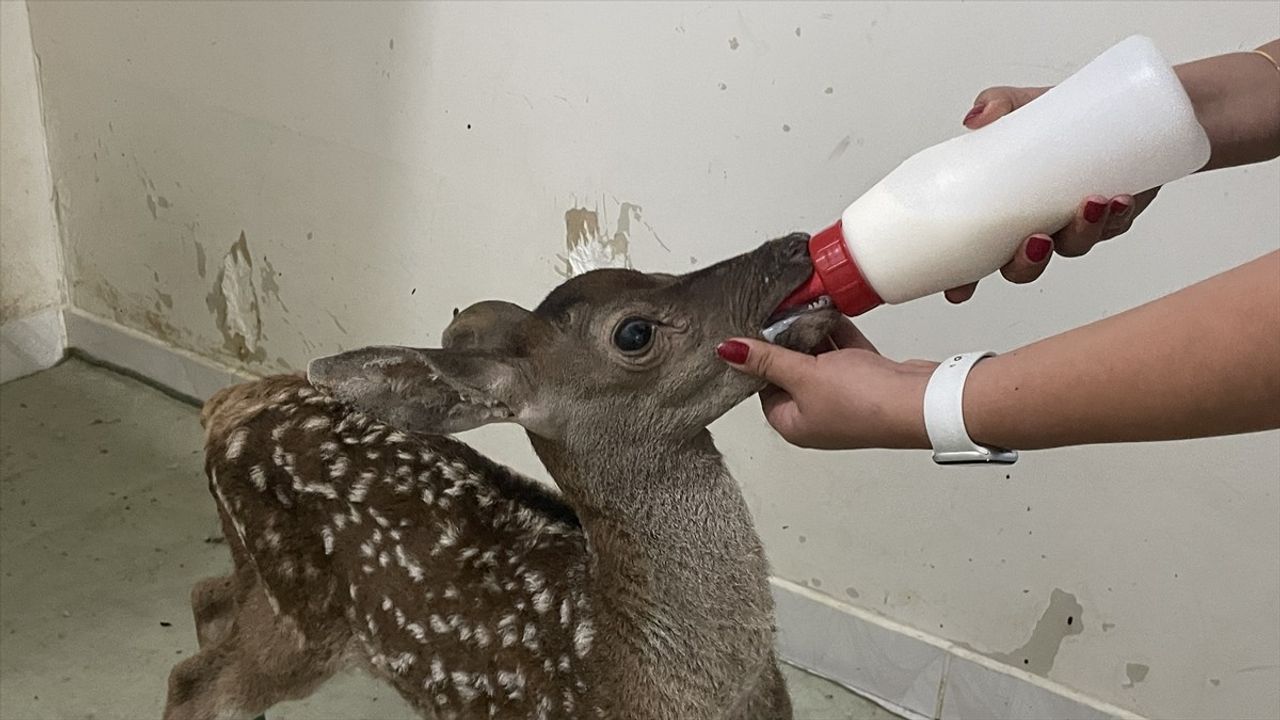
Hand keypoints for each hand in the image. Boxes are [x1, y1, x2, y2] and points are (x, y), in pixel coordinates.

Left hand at [717, 321, 932, 449]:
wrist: (920, 400)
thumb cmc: (864, 403)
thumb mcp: (804, 375)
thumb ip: (767, 360)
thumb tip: (729, 351)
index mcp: (794, 425)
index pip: (762, 389)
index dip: (759, 360)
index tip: (754, 331)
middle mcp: (817, 415)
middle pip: (791, 372)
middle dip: (787, 342)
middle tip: (779, 314)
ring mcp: (843, 399)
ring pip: (819, 360)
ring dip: (814, 335)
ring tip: (803, 308)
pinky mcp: (867, 381)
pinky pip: (845, 353)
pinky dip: (838, 335)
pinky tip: (831, 312)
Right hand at [945, 86, 1160, 303]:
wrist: (1124, 105)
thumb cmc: (1064, 113)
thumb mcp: (1025, 104)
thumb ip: (998, 104)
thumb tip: (978, 118)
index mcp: (1003, 210)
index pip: (975, 255)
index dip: (964, 279)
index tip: (958, 291)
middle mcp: (1035, 224)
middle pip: (1022, 267)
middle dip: (1028, 263)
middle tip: (1037, 240)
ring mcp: (1073, 224)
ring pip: (1073, 248)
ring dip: (1081, 233)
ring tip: (1091, 204)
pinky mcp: (1113, 215)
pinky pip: (1114, 227)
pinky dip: (1117, 216)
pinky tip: (1119, 200)